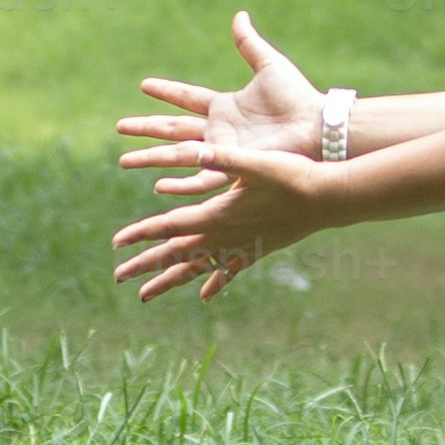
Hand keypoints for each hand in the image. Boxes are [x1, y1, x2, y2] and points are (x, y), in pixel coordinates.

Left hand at [111, 133, 330, 302]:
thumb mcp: (255, 161)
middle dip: (145, 266)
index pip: (169, 228)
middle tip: (117, 277)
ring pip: (197, 269)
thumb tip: (194, 148)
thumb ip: (223, 157)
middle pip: (176, 255)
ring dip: (170, 281)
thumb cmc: (293, 175)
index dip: (141, 234)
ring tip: (145, 296)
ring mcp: (241, 247)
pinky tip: (206, 295)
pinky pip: (229, 271)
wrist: (328, 200)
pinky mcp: (257, 250)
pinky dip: (215, 281)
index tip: (116, 244)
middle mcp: (225, 237)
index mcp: (217, 216)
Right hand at [115, 9, 319, 174]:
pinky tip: (159, 186)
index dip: (166, 91)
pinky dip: (180, 184)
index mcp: (225, 107)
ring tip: (124, 162)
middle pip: (173, 129)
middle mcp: (219, 131)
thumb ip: (249, 43)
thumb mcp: (268, 65)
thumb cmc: (297, 99)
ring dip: (150, 159)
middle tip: (119, 128)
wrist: (314, 126)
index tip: (143, 85)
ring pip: (177, 156)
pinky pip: (201, 177)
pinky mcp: (232, 167)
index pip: (187, 98)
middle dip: (145, 129)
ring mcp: (223, 151)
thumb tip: (239, 15)